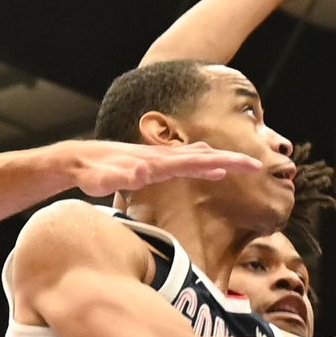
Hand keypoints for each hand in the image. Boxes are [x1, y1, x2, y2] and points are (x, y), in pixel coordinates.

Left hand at [63, 140, 263, 198]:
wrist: (76, 160)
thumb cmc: (89, 173)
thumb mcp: (101, 180)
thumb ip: (120, 177)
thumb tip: (142, 172)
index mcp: (157, 163)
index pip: (198, 161)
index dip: (225, 162)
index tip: (250, 165)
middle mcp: (161, 157)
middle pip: (204, 156)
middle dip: (232, 160)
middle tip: (259, 165)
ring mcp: (158, 159)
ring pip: (198, 157)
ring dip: (222, 160)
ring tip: (243, 165)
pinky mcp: (153, 164)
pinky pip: (187, 162)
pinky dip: (204, 164)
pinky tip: (211, 170)